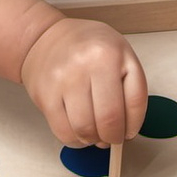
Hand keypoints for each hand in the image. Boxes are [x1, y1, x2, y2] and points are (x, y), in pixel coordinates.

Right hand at [20, 18, 147, 146]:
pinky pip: (63, 132)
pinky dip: (75, 140)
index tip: (128, 132)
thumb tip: (128, 129)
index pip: (132, 104)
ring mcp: (62, 80)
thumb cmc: (88, 47)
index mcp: (109, 55)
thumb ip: (133, 89)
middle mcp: (84, 65)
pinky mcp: (44, 95)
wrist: (47, 37)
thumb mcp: (122, 55)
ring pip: (85, 130)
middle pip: (108, 120)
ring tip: (95, 132)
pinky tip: (79, 131)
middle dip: (113, 137)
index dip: (132, 126)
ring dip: (94, 139)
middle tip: (112, 138)